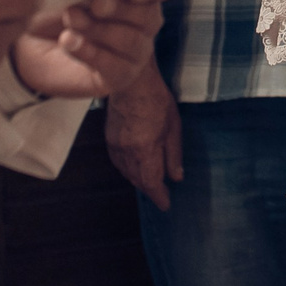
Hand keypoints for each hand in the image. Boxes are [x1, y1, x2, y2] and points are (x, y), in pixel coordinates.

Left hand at [8, 0, 174, 100]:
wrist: (27, 41)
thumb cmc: (52, 2)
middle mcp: (144, 18)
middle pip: (148, 13)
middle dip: (118, 7)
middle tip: (93, 3)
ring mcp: (135, 49)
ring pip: (132, 41)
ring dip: (98, 28)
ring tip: (69, 19)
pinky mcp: (119, 76)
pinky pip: (114, 67)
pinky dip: (89, 51)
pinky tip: (68, 41)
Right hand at [104, 65, 184, 209]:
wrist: (130, 80)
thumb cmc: (156, 100)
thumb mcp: (173, 127)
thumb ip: (173, 154)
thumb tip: (176, 177)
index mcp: (145, 150)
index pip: (151, 183)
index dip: (159, 196)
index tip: (166, 205)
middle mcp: (127, 152)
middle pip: (138, 180)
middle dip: (150, 189)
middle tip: (161, 194)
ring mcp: (115, 145)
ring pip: (126, 172)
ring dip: (138, 180)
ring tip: (149, 181)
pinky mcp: (109, 138)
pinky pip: (118, 162)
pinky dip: (127, 169)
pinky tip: (134, 167)